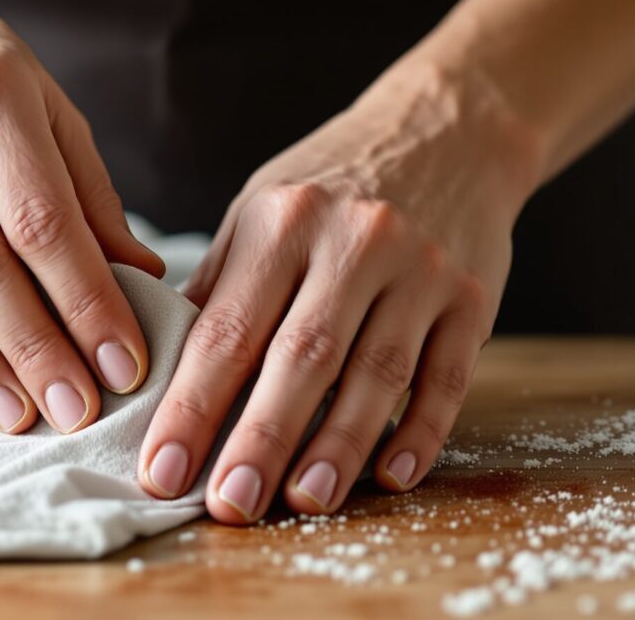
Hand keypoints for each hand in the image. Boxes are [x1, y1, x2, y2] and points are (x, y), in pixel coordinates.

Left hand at [137, 62, 541, 521]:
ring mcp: (420, 270)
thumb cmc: (333, 183)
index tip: (161, 468)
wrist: (448, 130)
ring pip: (376, 373)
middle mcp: (352, 241)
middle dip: (260, 437)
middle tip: (229, 504)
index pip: (227, 329)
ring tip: (302, 500)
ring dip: (339, 446)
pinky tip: (391, 476)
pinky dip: (421, 431)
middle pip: (301, 357)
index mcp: (281, 221)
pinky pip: (447, 376)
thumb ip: (219, 287)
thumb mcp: (262, 209)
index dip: (192, 405)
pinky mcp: (474, 296)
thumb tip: (160, 373)